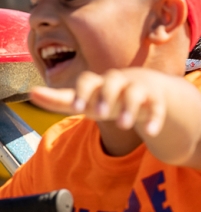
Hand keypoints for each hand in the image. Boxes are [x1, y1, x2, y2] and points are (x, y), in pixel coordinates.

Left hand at [30, 69, 167, 136]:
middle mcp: (120, 82)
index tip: (79, 107)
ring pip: (136, 93)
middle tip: (99, 113)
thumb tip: (31, 92)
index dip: (83, 92)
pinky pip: (157, 107)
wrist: (147, 89)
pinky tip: (151, 132)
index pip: (89, 79)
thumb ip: (60, 99)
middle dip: (107, 96)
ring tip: (123, 125)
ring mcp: (139, 89)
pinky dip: (155, 119)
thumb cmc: (108, 97)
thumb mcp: (87, 100)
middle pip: (114, 81)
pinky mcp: (156, 100)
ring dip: (130, 107)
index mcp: (100, 82)